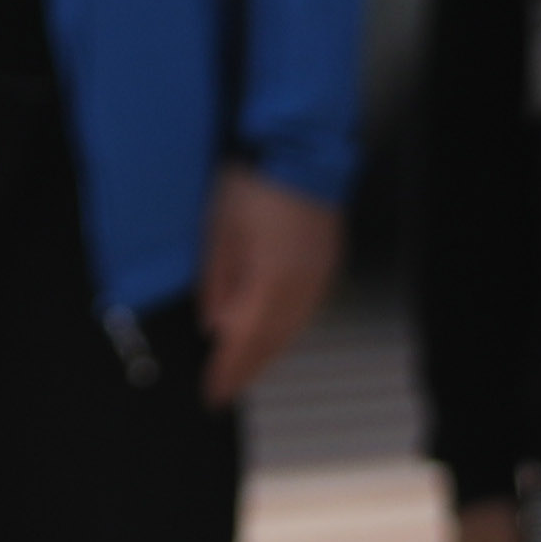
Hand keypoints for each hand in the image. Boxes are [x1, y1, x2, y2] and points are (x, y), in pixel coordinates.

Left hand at [192, 168, 339, 402]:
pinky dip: (286, 329)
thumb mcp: (218, 230)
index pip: (245, 341)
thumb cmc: (252, 182)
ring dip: (268, 352)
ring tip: (245, 368)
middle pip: (273, 342)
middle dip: (248, 369)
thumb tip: (214, 325)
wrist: (298, 147)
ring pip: (293, 329)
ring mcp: (320, 277)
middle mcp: (302, 287)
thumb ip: (217, 282)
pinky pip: (306, 311)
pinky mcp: (328, 265)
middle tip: (226, 389)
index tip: (213, 394)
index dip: (228, 371)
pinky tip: (273, 333)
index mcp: (271, 281)